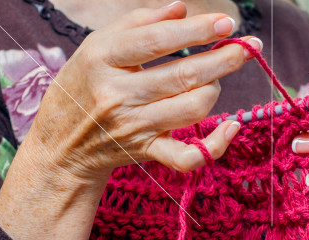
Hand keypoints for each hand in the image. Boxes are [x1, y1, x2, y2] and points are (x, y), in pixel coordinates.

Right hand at [0, 2, 257, 239]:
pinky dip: (215, 145)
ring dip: (214, 89)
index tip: (226, 22)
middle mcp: (116, 95)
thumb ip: (140, 22)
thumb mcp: (98, 45)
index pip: (157, 40)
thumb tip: (181, 8)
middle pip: (183, 75)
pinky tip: (231, 126)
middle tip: (248, 46)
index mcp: (102, 58)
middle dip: (223, 58)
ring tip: (214, 79)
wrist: (61, 145)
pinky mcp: (145, 154)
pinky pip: (188, 157)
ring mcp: (132, 128)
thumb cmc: (84, 85)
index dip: (196, 30)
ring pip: (192, 108)